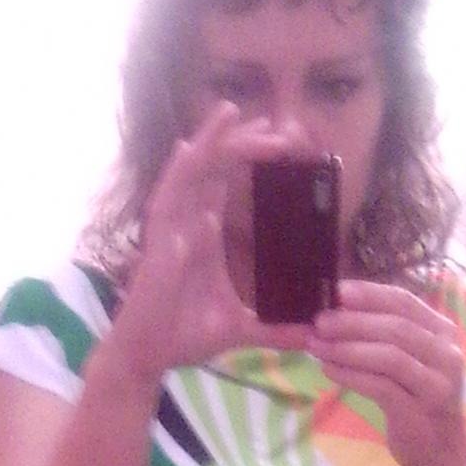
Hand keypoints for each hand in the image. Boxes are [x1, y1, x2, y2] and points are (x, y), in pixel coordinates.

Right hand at [103, 104, 312, 386]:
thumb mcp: (242, 330)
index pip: (226, 182)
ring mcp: (171, 227)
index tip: (283, 142)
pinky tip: (191, 146)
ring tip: (233, 111)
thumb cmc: (185, 336)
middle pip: (214, 166)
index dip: (250, 157)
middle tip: (276, 125)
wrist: (151, 355)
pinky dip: (178, 171)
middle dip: (242, 142)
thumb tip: (314, 336)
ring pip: (191, 170)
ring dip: (213, 142)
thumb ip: (276, 330)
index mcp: (206, 233)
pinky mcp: (157, 240)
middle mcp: (187, 221)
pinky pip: (167, 195)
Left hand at [308, 281, 465, 465]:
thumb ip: (381, 337)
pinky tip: (329, 371)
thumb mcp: (405, 363)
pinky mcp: (420, 411)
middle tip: (318, 321)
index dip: (370, 294)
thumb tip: (334, 312)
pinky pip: (381, 386)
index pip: (404, 302)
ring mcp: (437, 383)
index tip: (336, 290)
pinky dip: (352, 376)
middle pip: (395, 327)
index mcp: (442, 333)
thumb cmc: (416, 402)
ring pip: (389, 355)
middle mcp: (446, 354)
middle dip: (352, 322)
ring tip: (316, 346)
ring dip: (347, 348)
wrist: (440, 454)